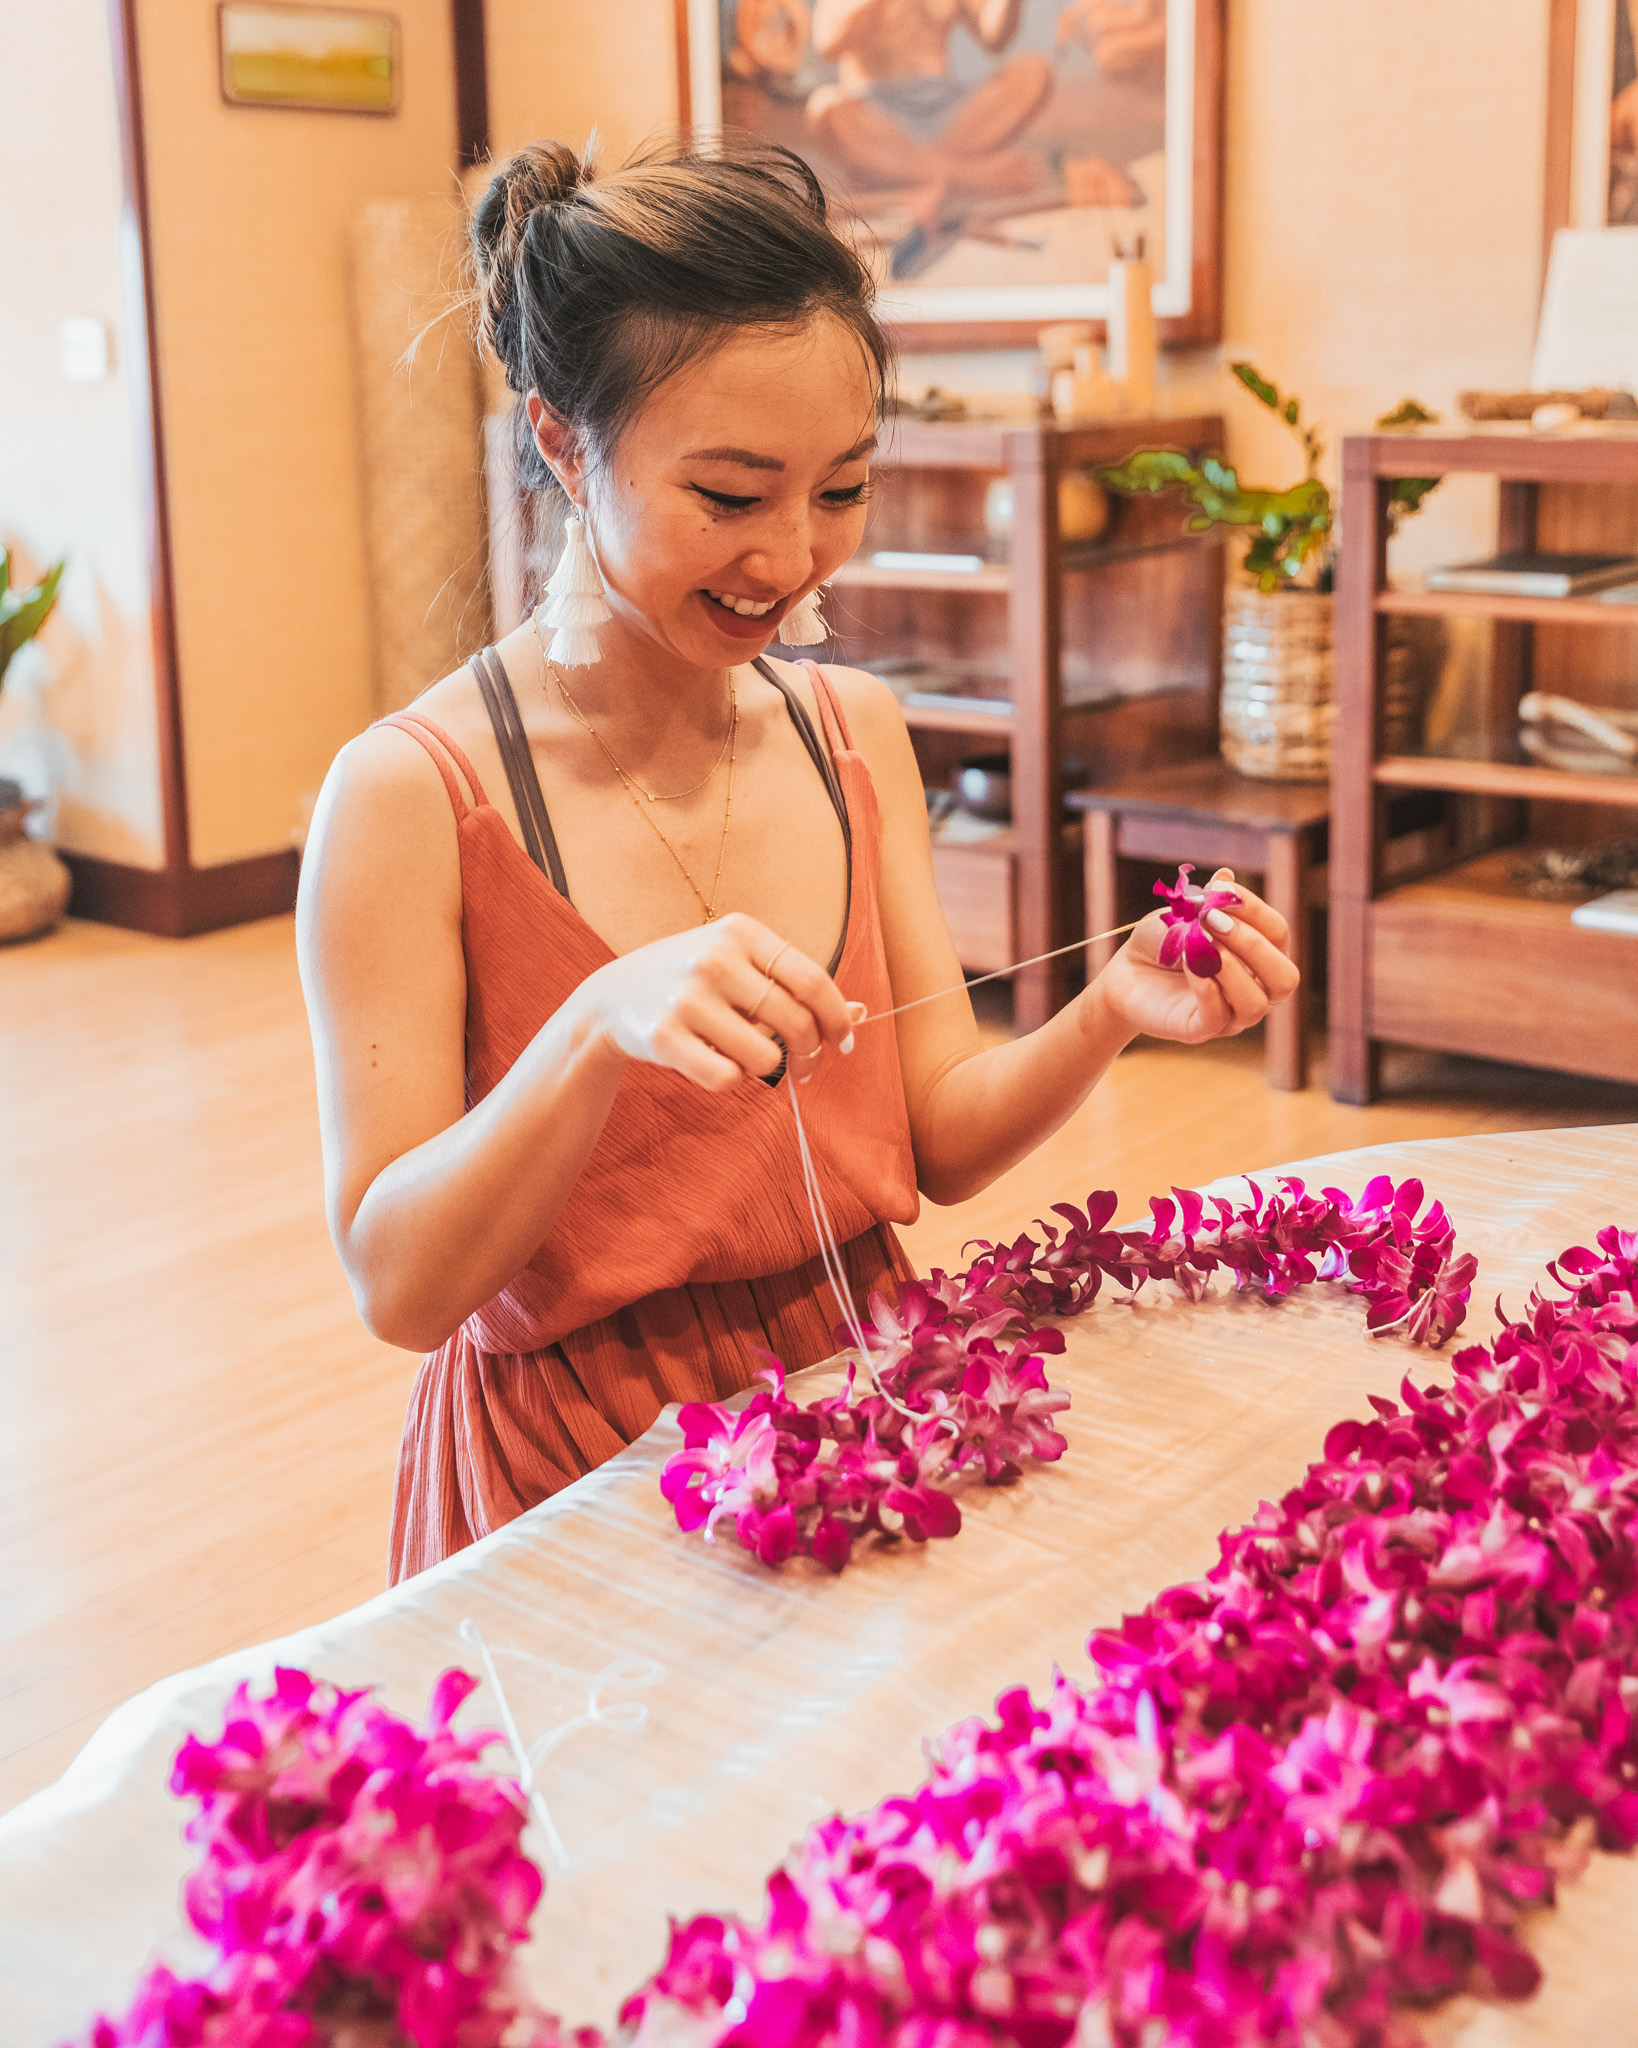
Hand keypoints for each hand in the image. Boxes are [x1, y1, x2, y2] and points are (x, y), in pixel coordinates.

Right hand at [572, 912, 854, 1091]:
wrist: (610, 998)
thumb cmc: (692, 982)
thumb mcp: (741, 966)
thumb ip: (797, 986)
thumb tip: (862, 1015)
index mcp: (739, 932)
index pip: (813, 980)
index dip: (838, 1017)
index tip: (845, 1041)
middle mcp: (714, 959)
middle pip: (795, 1022)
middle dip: (811, 1054)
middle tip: (808, 1069)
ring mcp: (686, 998)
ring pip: (765, 1057)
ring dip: (765, 1068)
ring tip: (746, 1056)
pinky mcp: (663, 1037)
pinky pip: (726, 1077)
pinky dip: (729, 1079)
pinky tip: (713, 1062)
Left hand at [1092, 869, 1299, 1045]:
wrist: (1124, 973)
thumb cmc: (1163, 941)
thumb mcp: (1182, 914)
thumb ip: (1208, 901)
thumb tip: (1225, 876)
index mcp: (1260, 956)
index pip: (1279, 934)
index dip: (1255, 910)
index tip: (1222, 890)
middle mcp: (1255, 989)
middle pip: (1285, 978)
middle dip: (1253, 945)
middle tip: (1213, 921)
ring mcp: (1231, 1014)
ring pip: (1256, 1004)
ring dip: (1229, 968)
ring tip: (1199, 943)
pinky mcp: (1200, 1030)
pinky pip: (1218, 1016)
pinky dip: (1206, 988)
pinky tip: (1188, 964)